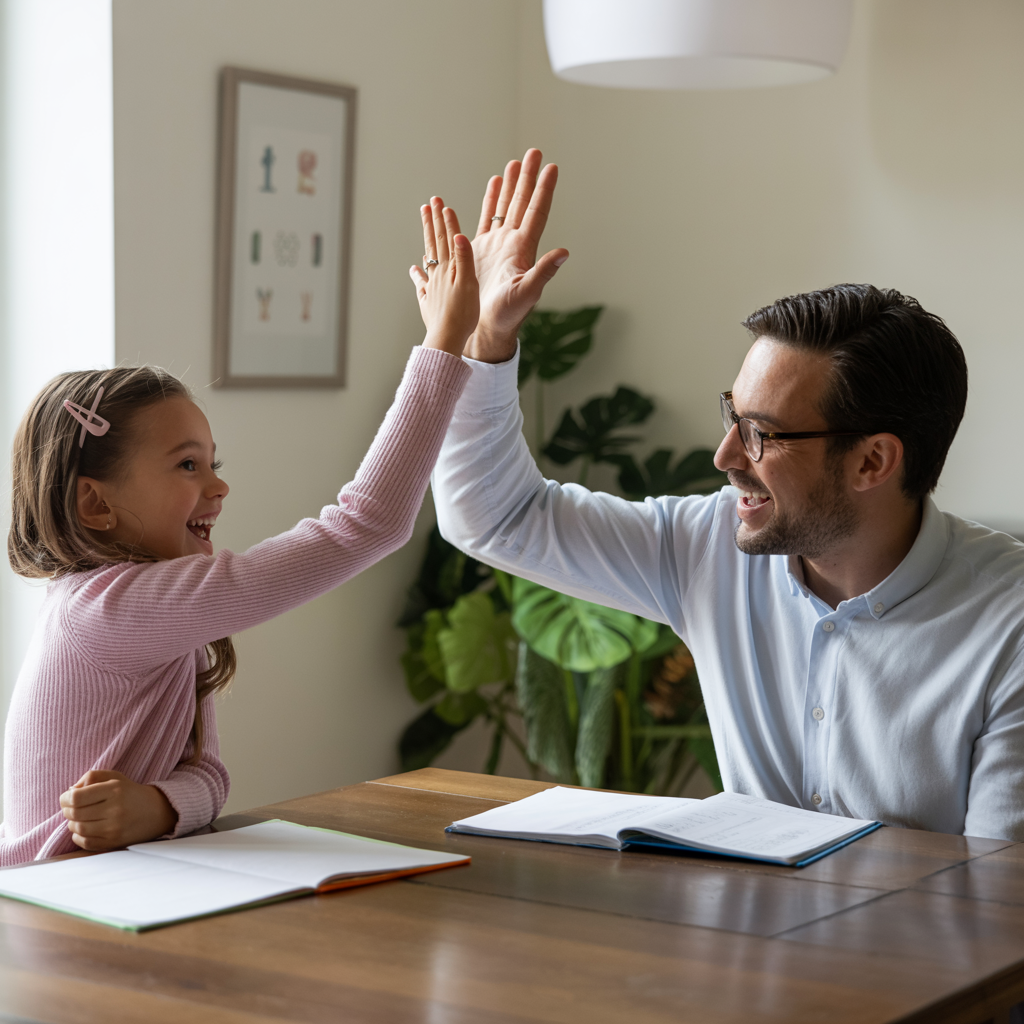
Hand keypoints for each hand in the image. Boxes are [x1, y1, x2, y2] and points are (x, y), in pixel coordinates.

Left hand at [60, 770, 177, 850]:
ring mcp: (114, 828)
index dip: (65, 798)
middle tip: (72, 807)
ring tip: (80, 817)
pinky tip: (85, 828)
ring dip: (73, 823)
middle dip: (67, 810)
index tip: (66, 797)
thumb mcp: (114, 777)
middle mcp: (115, 809)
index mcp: (115, 789)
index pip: (76, 797)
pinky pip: (84, 842)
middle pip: (74, 814)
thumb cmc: (130, 792)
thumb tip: (69, 791)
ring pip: (78, 828)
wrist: (156, 811)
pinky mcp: (114, 842)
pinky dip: (78, 836)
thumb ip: (91, 777)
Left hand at [409, 197, 478, 357]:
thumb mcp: (469, 285)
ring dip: (427, 239)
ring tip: (424, 223)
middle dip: (433, 221)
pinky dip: (418, 274)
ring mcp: (431, 287)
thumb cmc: (463, 315)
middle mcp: (438, 274)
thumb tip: (459, 235)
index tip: (442, 203)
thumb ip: (464, 259)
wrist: (447, 338)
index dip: (446, 220)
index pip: (448, 239)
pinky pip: (421, 284)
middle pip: (435, 243)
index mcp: (450, 269)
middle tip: (430, 203)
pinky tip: (414, 268)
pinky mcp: (428, 302)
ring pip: (428, 258)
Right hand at [465, 148, 568, 362]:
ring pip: (505, 207)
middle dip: (528, 178)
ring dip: (512, 185)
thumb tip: (565, 253)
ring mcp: (497, 245)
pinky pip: (486, 219)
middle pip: (523, 203)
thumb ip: (544, 272)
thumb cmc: (508, 315)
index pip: (537, 212)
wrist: (487, 326)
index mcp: (524, 250)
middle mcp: (513, 243)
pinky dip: (491, 200)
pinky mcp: (481, 250)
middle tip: (534, 152)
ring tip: (515, 163)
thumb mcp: (527, 293)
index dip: (544, 190)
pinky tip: (495, 184)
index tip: (552, 167)